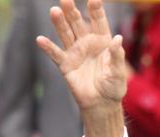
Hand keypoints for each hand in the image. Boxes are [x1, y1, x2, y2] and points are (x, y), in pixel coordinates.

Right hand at [36, 0, 125, 136]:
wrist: (102, 103)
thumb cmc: (113, 87)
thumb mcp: (118, 72)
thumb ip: (117, 56)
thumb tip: (118, 39)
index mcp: (103, 42)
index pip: (99, 22)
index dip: (96, 11)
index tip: (94, 0)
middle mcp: (87, 43)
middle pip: (78, 24)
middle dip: (73, 12)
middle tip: (67, 0)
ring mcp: (75, 52)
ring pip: (66, 34)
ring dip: (59, 23)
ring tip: (55, 11)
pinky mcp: (66, 64)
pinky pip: (55, 54)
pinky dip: (48, 47)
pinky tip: (41, 39)